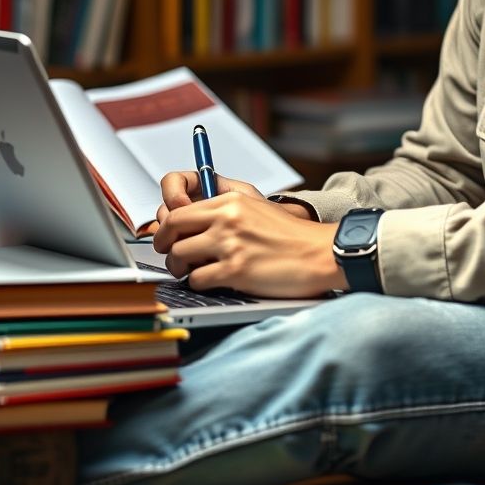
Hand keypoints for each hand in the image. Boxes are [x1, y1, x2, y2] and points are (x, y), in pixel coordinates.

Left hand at [153, 172, 347, 296]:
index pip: (178, 209)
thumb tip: (186, 222)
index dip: (164, 225)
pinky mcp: (235, 270)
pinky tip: (215, 281)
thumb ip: (223, 210)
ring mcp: (230, 244)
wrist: (320, 253)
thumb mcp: (256, 208)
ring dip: (181, 269)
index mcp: (230, 200)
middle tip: (170, 255)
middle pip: (171, 229)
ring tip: (193, 272)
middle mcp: (227, 218)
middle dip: (164, 245)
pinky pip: (197, 280)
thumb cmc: (291, 236)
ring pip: (178, 256)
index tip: (165, 235)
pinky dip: (201, 284)